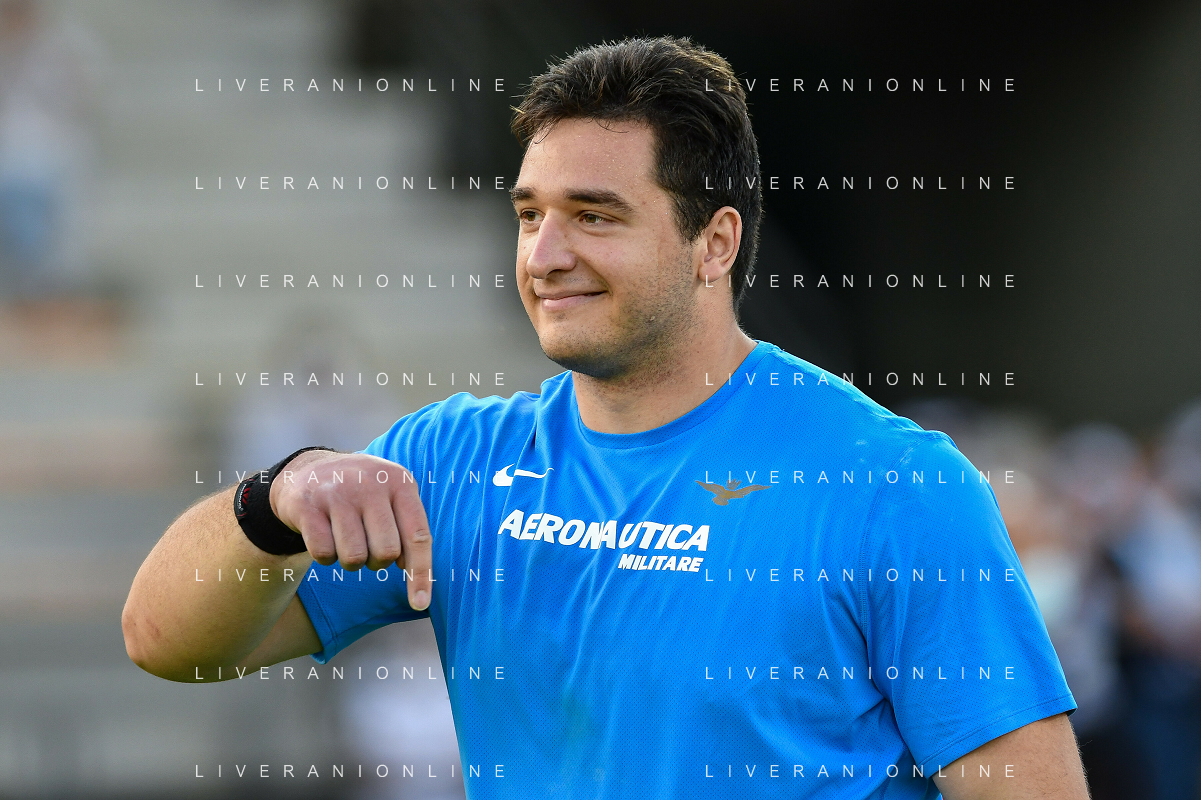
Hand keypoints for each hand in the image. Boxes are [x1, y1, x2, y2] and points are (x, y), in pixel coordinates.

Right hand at [269, 450, 431, 609]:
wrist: (308, 470)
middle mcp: (371, 483)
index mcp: (400, 482)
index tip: (420, 604)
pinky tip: (323, 535)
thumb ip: (408, 530)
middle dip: (377, 561)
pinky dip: (325, 556)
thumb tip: (413, 573)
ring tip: (345, 539)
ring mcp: (337, 492)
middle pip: (386, 552)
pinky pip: (323, 554)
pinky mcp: (306, 505)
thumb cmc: (361, 495)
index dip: (421, 573)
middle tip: (367, 545)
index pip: (418, 536)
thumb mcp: (391, 499)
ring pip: (354, 558)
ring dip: (350, 561)